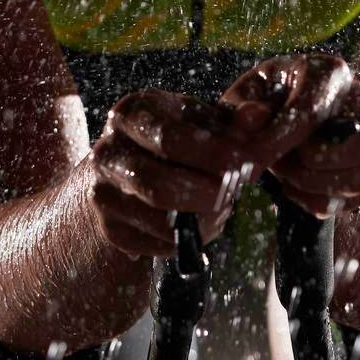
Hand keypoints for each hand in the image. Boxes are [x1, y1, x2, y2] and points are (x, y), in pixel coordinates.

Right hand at [86, 89, 258, 256]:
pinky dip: (187, 240)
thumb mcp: (199, 121)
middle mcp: (107, 152)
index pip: (171, 139)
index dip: (214, 156)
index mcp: (131, 114)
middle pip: (160, 186)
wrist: (125, 173)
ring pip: (159, 221)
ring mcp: (102, 192)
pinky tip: (200, 224)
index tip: (247, 166)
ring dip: (202, 221)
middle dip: (208, 195)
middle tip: (235, 194)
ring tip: (223, 209)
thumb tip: (258, 116)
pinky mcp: (109, 228)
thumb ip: (231, 120)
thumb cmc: (174, 140)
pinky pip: (156, 244)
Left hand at [220, 54, 359, 217]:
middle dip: (315, 169)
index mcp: (328, 72)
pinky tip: (298, 192)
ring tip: (286, 178)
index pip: (313, 111)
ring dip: (318, 189)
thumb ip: (242, 107)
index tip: (257, 158)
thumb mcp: (248, 98)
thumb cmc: (269, 102)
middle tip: (280, 168)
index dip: (282, 140)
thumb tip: (249, 117)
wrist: (294, 118)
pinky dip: (326, 203)